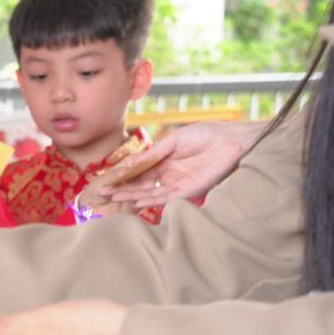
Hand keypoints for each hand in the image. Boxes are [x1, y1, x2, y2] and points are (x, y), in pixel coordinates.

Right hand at [91, 120, 263, 208]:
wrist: (230, 140)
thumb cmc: (205, 135)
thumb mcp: (173, 141)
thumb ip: (153, 154)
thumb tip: (131, 162)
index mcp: (165, 162)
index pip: (139, 172)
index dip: (123, 176)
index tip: (106, 179)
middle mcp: (169, 175)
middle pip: (141, 184)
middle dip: (122, 188)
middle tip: (103, 192)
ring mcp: (178, 183)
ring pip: (150, 192)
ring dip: (131, 195)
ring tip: (114, 197)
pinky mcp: (189, 190)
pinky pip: (166, 197)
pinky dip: (150, 199)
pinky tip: (136, 199)